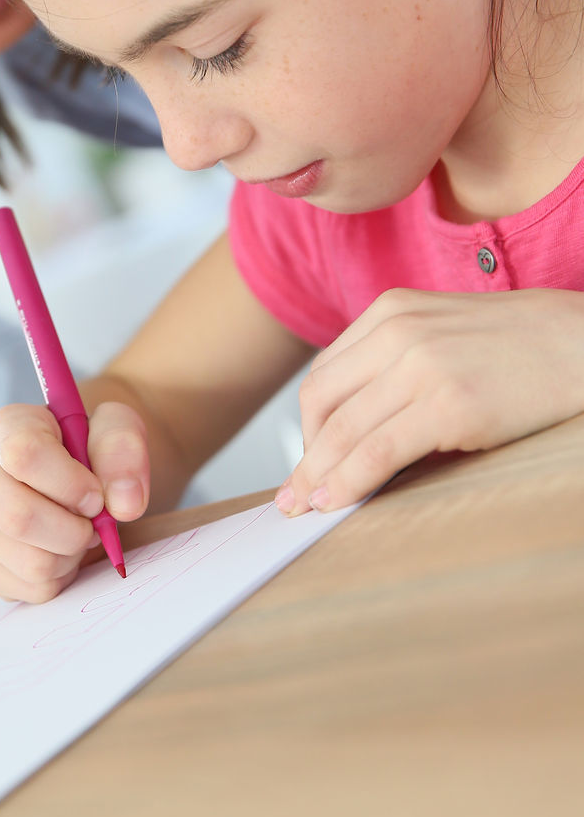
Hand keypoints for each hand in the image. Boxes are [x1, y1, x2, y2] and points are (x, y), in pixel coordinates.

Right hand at [0, 400, 149, 602]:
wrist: (79, 482)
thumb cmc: (95, 453)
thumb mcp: (120, 432)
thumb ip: (124, 452)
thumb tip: (124, 504)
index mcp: (8, 425)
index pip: (23, 454)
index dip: (69, 484)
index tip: (95, 495)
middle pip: (18, 517)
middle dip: (73, 532)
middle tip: (91, 523)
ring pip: (30, 562)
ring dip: (71, 556)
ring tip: (74, 534)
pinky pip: (29, 589)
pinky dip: (59, 579)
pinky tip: (56, 551)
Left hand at [277, 288, 583, 514]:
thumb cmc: (525, 346)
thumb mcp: (446, 331)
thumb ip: (399, 360)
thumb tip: (359, 422)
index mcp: (392, 309)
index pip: (326, 372)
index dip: (309, 424)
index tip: (306, 458)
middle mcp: (398, 331)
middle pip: (321, 400)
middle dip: (304, 454)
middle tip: (292, 494)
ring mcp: (422, 366)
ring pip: (343, 430)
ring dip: (317, 475)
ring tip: (305, 506)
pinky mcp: (449, 405)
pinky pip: (378, 451)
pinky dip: (348, 481)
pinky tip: (338, 502)